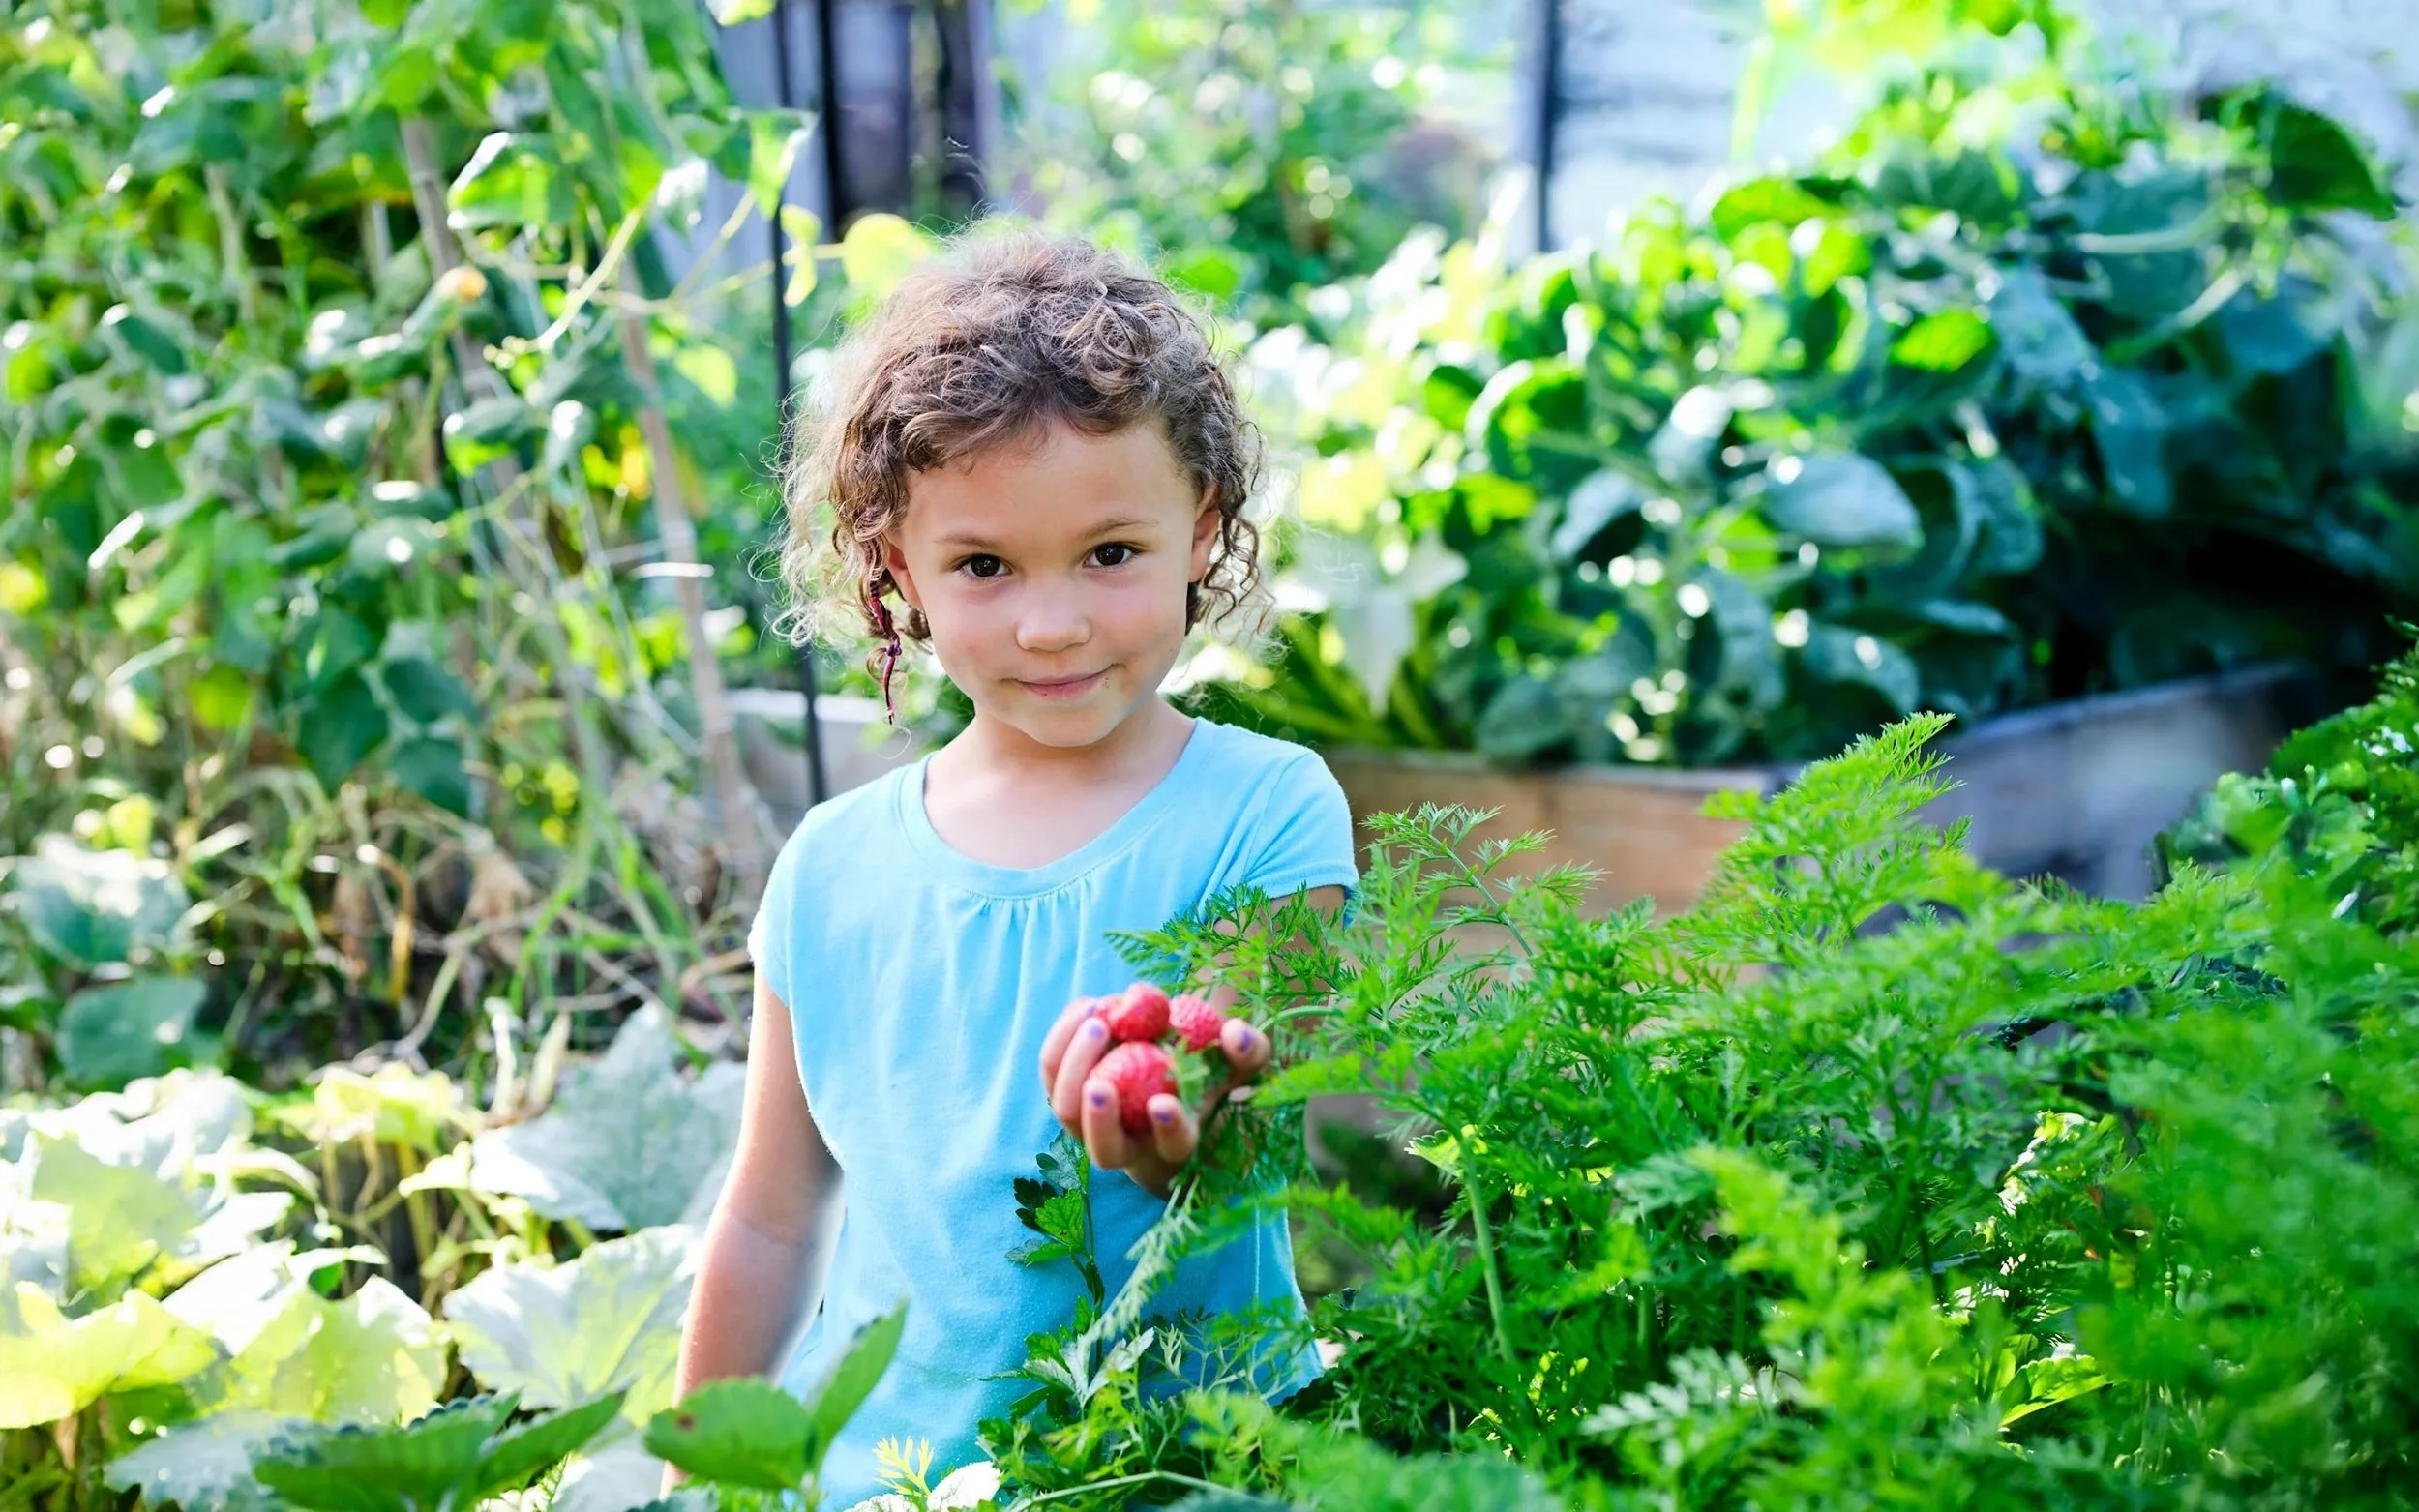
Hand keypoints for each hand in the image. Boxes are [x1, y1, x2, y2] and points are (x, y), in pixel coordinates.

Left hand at [1038, 1002, 1272, 1197]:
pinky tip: (1088, 1006)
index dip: (1169, 1129)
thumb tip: (1235, 1033)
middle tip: (1104, 1078)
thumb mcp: (1236, 1060)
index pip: (1173, 1146)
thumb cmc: (1206, 1070)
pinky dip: (1062, 1038)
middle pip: (1104, 1148)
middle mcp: (1129, 1142)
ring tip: (1098, 1016)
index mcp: (1176, 1140)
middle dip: (1100, 1117)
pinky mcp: (1065, 1091)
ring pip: (1067, 1109)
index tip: (1164, 1101)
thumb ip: (1247, 1049)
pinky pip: (1051, 1070)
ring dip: (1075, 1065)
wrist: (1163, 1068)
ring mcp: (1089, 1122)